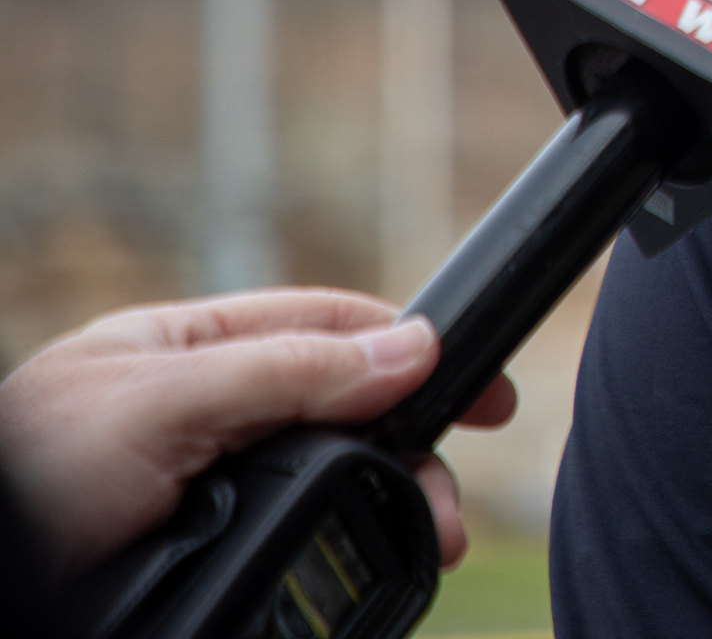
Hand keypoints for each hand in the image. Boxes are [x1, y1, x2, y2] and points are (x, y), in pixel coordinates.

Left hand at [0, 289, 516, 576]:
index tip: (484, 392)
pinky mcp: (201, 560)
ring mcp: (200, 495)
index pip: (324, 326)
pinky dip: (335, 551)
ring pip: (324, 488)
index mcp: (184, 354)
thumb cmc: (24, 484)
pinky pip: (291, 545)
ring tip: (422, 545)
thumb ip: (285, 372)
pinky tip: (361, 565)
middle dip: (408, 456)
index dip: (410, 348)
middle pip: (340, 417)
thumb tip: (412, 349)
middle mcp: (198, 419)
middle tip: (446, 511)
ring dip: (383, 511)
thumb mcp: (158, 407)